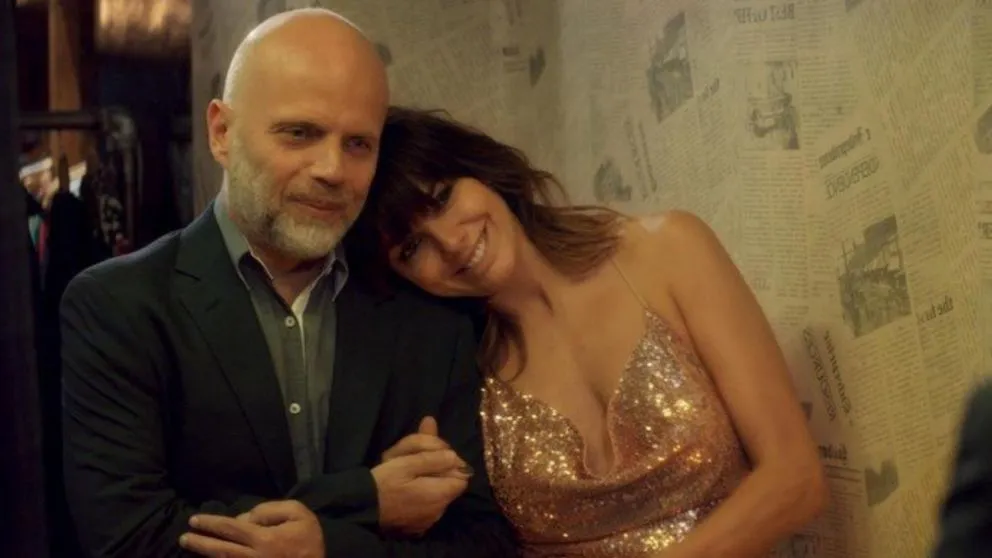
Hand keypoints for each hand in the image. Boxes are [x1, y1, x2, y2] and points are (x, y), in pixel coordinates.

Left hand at [179, 500, 322, 557]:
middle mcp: (254, 557)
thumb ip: (271, 509)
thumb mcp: (298, 513)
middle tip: (183, 537)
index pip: (230, 529)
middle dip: (200, 542)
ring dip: (205, 554)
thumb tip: (247, 517)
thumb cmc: (310, 539)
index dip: (211, 524)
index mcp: (264, 539)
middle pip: (221, 550)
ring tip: (190, 546)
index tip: (195, 520)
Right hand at [372, 418, 473, 535]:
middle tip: (418, 459)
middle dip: (439, 470)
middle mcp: (438, 511)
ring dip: (430, 482)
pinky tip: (407, 488)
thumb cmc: (384, 483)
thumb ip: (433, 457)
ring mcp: (428, 520)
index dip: (452, 462)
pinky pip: (427, 506)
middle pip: (450, 485)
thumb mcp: (406, 463)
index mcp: (439, 495)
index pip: (462, 476)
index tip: (436, 454)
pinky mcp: (417, 526)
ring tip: (410, 473)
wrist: (360, 509)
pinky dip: (421, 495)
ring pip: (438, 495)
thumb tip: (453, 455)